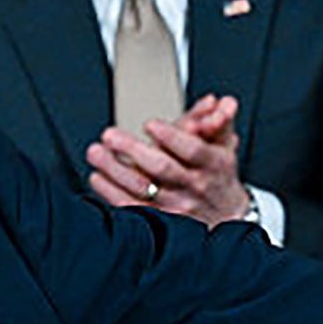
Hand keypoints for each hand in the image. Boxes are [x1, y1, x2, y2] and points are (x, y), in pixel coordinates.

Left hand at [87, 94, 253, 222]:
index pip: (193, 150)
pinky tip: (98, 177)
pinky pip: (132, 208)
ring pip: (142, 189)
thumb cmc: (218, 173)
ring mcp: (177, 206)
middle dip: (132, 150)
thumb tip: (218, 102)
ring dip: (114, 169)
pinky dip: (111, 193)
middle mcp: (195, 186)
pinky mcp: (161, 221)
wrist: (226, 215)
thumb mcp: (224, 144)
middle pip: (162, 168)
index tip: (150, 124)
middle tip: (109, 135)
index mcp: (213, 163)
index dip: (171, 137)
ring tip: (96, 152)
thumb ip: (218, 119)